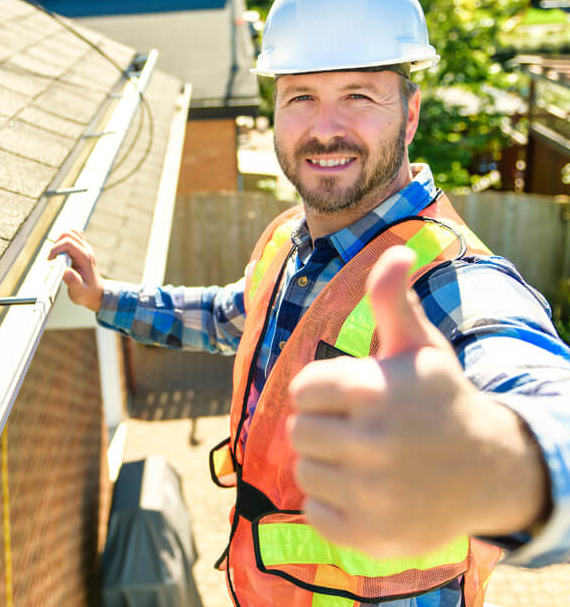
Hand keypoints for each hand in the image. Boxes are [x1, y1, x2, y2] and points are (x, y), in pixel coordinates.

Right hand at [47, 230, 103, 312]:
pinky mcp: (82, 248)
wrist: (95, 293)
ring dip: (60, 239)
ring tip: (56, 253)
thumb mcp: (79, 291)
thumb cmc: (87, 293)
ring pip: (71, 232)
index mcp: (85, 258)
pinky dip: (65, 238)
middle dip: (56, 244)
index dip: (56, 249)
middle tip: (52, 258)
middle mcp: (86, 250)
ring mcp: (85, 248)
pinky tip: (62, 250)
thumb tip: (65, 272)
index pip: (68, 243)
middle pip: (69, 234)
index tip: (50, 260)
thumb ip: (73, 282)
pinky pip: (74, 235)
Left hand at [287, 246, 547, 556]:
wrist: (488, 469)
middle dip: (323, 426)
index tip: (353, 396)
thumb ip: (392, 300)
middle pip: (298, 431)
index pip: (301, 389)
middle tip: (360, 429)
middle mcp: (372, 444)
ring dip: (326, 464)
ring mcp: (372, 495)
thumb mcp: (419, 346)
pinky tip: (367, 491)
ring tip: (364, 458)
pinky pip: (315, 513)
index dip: (324, 390)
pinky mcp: (370, 536)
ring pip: (304, 471)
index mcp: (373, 390)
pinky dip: (333, 503)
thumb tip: (393, 250)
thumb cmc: (440, 399)